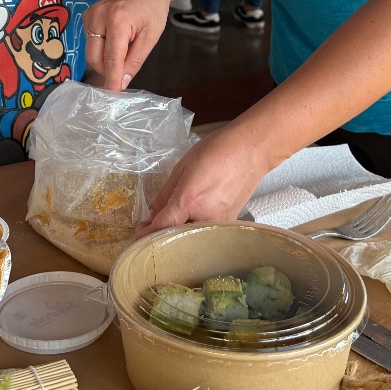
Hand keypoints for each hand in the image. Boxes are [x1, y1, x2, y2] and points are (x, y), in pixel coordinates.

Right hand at [82, 0, 174, 91]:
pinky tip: (117, 40)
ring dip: (106, 59)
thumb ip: (135, 61)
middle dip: (108, 71)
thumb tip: (121, 83)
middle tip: (125, 72)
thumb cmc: (152, 8)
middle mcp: (98, 17)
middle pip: (94, 58)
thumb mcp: (150, 37)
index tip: (111, 96)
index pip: (111, 58)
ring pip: (91, 52)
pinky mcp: (86, 16)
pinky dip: (102, 49)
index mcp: (117, 20)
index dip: (111, 79)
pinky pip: (91, 42)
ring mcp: (89, 15)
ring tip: (125, 48)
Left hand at [137, 127, 269, 236]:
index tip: (139, 235)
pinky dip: (195, 231)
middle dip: (162, 237)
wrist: (251, 150)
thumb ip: (165, 195)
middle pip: (176, 238)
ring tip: (171, 227)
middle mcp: (205, 217)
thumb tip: (152, 216)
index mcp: (189, 201)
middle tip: (152, 231)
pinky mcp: (230, 224)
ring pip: (192, 238)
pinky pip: (206, 233)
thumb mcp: (182, 168)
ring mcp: (220, 224)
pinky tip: (190, 222)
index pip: (162, 228)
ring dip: (179, 236)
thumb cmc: (216, 152)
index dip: (147, 235)